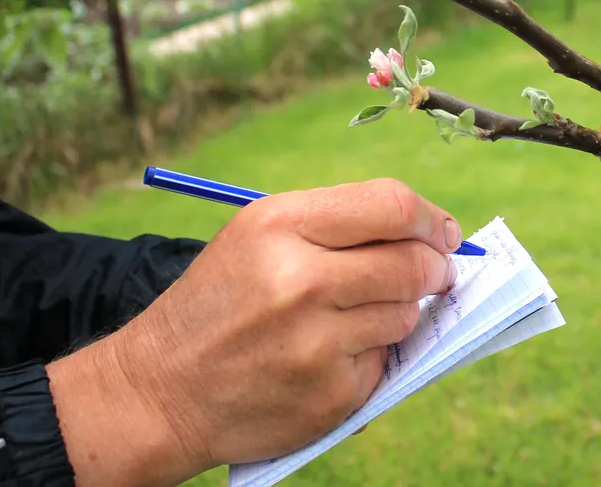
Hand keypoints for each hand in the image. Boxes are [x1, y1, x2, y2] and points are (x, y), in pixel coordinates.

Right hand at [46, 178, 461, 486]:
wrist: (158, 391)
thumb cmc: (220, 303)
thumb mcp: (258, 237)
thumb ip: (338, 225)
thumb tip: (432, 233)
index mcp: (279, 226)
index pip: (392, 206)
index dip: (430, 219)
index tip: (442, 232)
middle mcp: (299, 281)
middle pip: (412, 263)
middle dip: (435, 267)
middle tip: (435, 272)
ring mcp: (316, 342)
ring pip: (406, 314)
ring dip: (401, 312)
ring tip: (359, 315)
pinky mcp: (330, 393)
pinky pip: (384, 361)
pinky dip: (371, 355)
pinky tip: (331, 356)